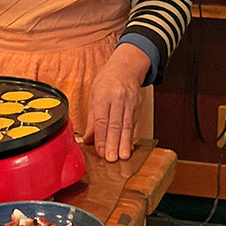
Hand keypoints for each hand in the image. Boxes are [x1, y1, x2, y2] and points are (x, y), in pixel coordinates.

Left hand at [84, 44, 149, 162]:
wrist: (126, 67)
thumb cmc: (107, 80)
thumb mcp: (94, 95)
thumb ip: (92, 118)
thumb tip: (87, 138)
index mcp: (103, 96)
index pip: (101, 120)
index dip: (101, 138)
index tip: (101, 151)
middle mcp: (117, 99)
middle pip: (115, 124)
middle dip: (113, 143)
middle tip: (111, 158)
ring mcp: (129, 102)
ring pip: (127, 125)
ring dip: (124, 142)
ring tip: (123, 156)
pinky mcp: (137, 106)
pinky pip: (134, 123)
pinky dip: (131, 136)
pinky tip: (129, 146)